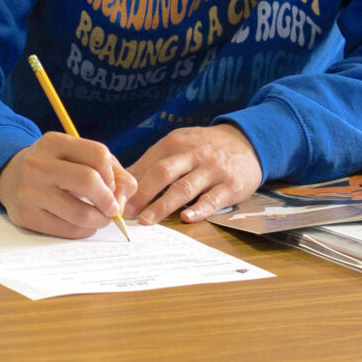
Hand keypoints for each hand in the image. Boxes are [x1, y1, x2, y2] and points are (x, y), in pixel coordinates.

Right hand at [0, 133, 136, 238]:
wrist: (10, 178)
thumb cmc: (55, 168)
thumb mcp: (77, 157)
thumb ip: (111, 170)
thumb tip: (125, 195)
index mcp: (54, 143)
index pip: (98, 155)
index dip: (113, 175)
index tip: (111, 186)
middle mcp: (38, 164)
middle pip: (89, 181)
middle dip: (109, 200)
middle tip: (112, 209)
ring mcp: (30, 191)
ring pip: (79, 212)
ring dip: (99, 220)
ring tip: (100, 219)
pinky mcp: (26, 216)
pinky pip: (66, 230)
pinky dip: (83, 231)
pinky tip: (83, 225)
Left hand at [124, 124, 262, 224]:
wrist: (249, 141)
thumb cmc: (205, 147)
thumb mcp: (179, 145)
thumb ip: (152, 162)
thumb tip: (121, 183)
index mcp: (175, 144)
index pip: (148, 163)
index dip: (130, 183)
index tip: (113, 200)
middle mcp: (193, 155)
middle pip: (163, 173)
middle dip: (142, 194)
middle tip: (125, 212)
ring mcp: (212, 170)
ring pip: (185, 187)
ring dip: (164, 204)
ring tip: (147, 220)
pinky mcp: (231, 185)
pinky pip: (213, 198)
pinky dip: (200, 209)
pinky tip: (187, 218)